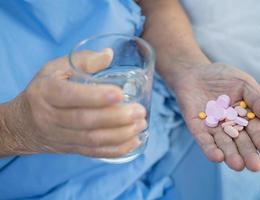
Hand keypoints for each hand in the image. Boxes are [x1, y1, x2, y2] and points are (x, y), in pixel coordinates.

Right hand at [3, 50, 146, 157]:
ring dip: (121, 134)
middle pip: (86, 121)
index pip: (71, 96)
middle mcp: (52, 117)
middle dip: (116, 117)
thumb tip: (109, 54)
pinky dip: (116, 150)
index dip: (96, 97)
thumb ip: (82, 61)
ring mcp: (62, 136)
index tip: (120, 93)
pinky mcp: (72, 149)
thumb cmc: (44, 90)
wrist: (24, 123)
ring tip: (141, 125)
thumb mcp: (55, 69)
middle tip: (139, 111)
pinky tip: (134, 141)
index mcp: (47, 93)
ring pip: (92, 140)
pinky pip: (94, 153)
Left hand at [172, 63, 259, 170]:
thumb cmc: (222, 77)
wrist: (194, 72)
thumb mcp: (244, 83)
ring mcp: (213, 129)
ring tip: (237, 165)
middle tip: (254, 166)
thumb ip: (258, 99)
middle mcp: (231, 127)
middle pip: (241, 142)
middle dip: (248, 154)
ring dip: (230, 155)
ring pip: (223, 144)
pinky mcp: (197, 128)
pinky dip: (209, 148)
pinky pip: (203, 140)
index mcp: (247, 118)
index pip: (257, 132)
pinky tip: (217, 156)